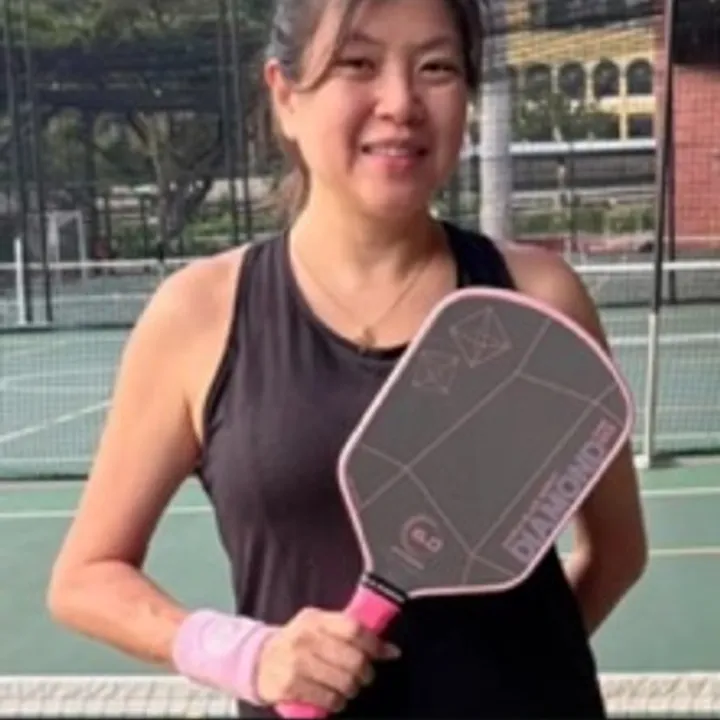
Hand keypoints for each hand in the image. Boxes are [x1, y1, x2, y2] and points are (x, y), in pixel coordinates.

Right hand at [255, 607, 400, 713]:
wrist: (260, 660)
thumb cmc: (298, 642)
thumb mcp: (319, 627)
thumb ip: (351, 633)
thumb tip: (391, 650)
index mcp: (316, 620)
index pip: (353, 629)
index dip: (374, 644)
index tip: (385, 653)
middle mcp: (306, 638)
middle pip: (353, 659)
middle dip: (365, 672)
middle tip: (364, 675)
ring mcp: (297, 662)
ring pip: (344, 682)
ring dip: (352, 689)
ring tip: (348, 687)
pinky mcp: (290, 686)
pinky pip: (328, 699)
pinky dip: (337, 702)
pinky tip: (334, 698)